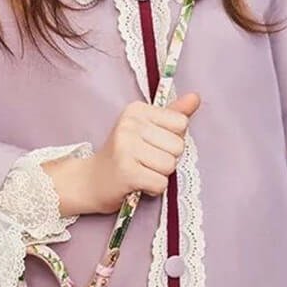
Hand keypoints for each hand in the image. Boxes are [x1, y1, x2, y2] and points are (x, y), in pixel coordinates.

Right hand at [84, 92, 200, 213]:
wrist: (90, 180)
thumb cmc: (123, 155)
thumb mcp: (147, 128)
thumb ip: (173, 114)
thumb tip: (195, 97)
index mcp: (137, 109)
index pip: (181, 123)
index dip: (172, 139)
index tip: (152, 144)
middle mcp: (130, 124)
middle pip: (178, 146)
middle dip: (167, 159)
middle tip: (145, 160)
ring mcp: (126, 147)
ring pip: (170, 165)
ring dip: (159, 174)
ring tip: (141, 171)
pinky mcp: (126, 171)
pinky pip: (161, 183)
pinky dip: (153, 188)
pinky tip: (137, 183)